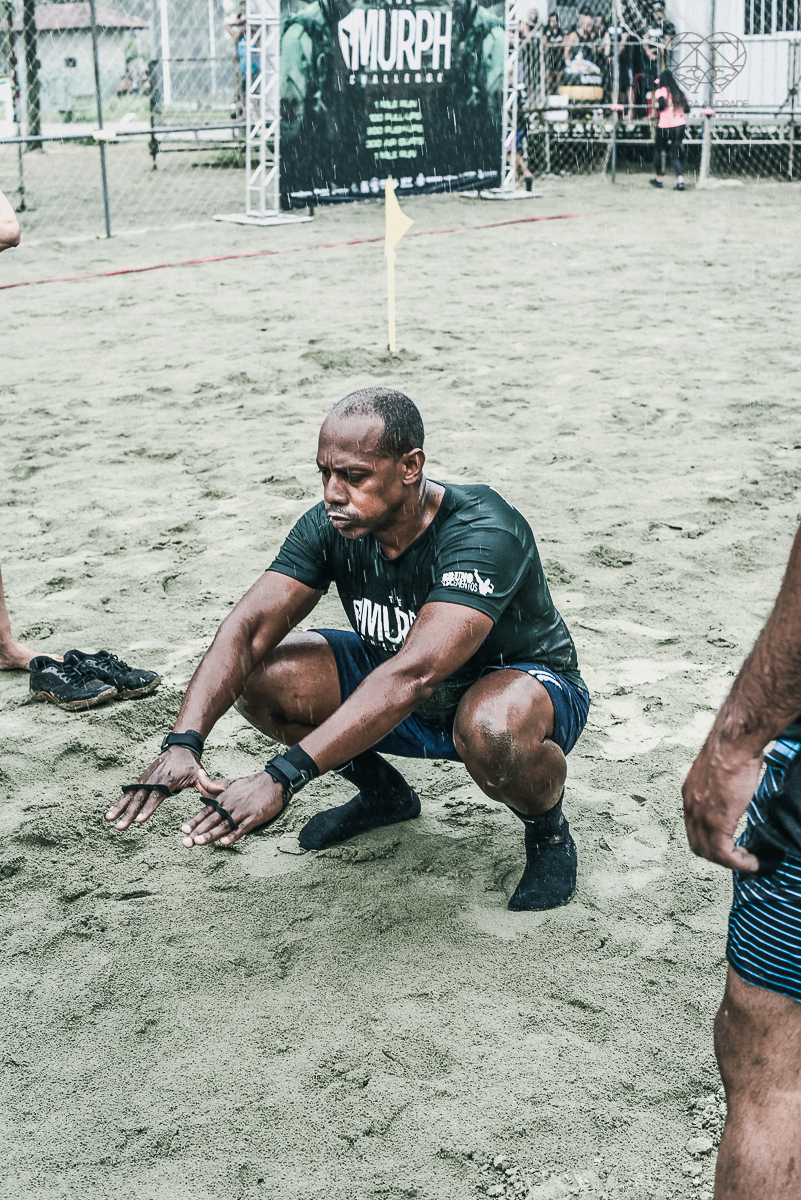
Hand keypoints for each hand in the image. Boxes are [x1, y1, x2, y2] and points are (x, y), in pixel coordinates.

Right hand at [106, 747, 216, 830]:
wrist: (179, 747)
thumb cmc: (191, 765)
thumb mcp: (200, 773)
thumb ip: (209, 784)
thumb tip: (223, 791)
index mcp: (168, 780)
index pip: (157, 796)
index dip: (148, 808)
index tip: (139, 820)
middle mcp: (153, 780)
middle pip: (140, 799)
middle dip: (129, 813)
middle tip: (121, 827)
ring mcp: (145, 779)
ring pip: (130, 795)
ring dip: (119, 808)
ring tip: (109, 820)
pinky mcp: (141, 780)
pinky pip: (128, 792)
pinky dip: (119, 802)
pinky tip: (110, 814)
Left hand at [180, 771, 285, 848]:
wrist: (274, 781)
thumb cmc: (251, 784)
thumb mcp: (229, 782)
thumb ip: (211, 783)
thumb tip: (197, 773)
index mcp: (223, 799)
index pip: (205, 812)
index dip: (194, 822)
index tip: (183, 830)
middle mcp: (230, 806)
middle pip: (211, 821)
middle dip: (198, 832)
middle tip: (186, 842)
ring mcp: (242, 812)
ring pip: (224, 825)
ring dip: (211, 835)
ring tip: (199, 842)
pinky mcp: (254, 817)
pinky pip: (242, 828)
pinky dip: (233, 836)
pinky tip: (224, 842)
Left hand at [682, 739, 762, 871]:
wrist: (734, 745)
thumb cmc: (732, 750)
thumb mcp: (719, 772)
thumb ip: (720, 786)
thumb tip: (732, 792)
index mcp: (690, 793)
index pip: (693, 827)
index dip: (709, 840)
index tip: (727, 844)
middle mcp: (691, 806)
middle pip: (697, 844)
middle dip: (717, 855)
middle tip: (736, 858)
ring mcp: (702, 815)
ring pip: (710, 852)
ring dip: (729, 862)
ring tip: (746, 861)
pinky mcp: (717, 822)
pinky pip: (724, 854)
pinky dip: (738, 863)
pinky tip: (751, 862)